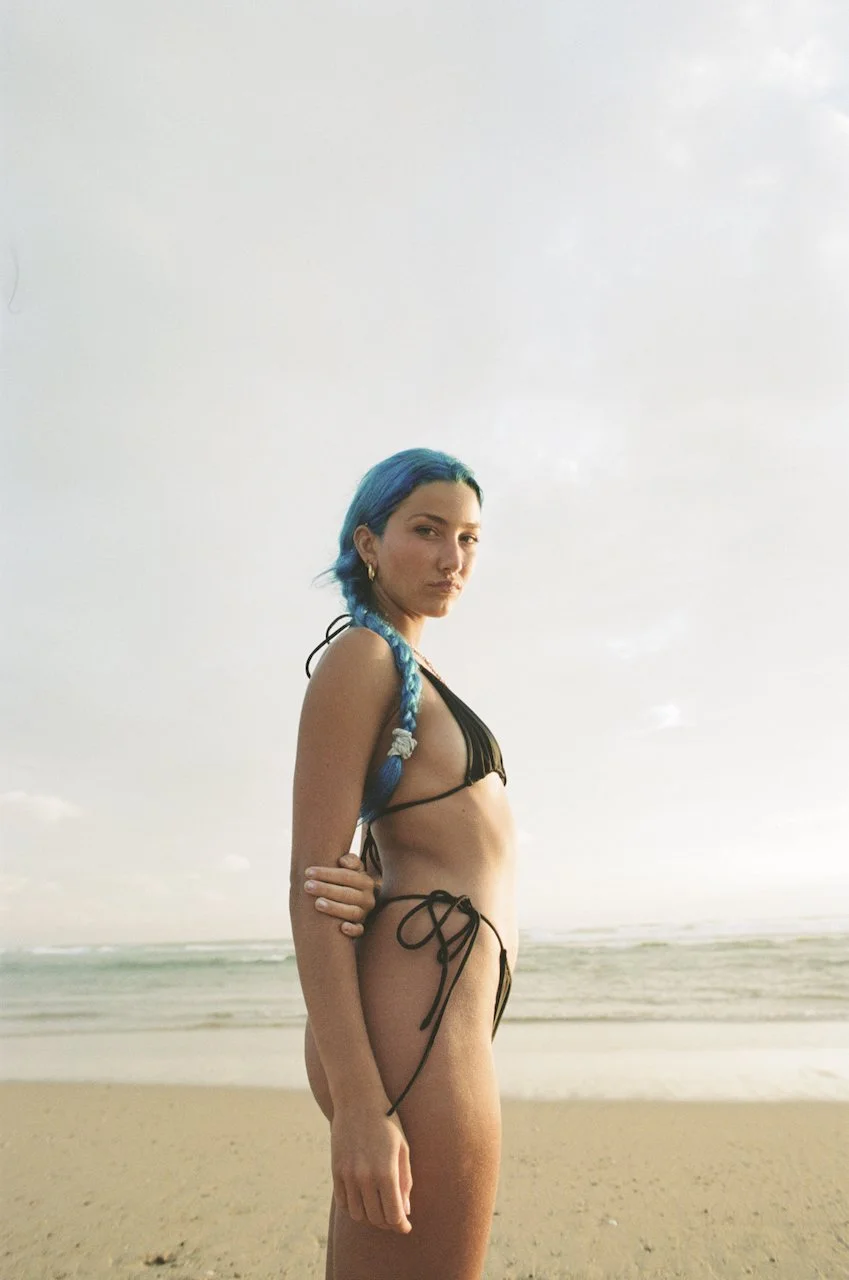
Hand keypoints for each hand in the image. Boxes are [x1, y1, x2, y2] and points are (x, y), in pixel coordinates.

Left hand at [303, 852, 379, 936]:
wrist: (356, 902)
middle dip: (326, 889)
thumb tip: (342, 861)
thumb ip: (351, 861)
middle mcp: (368, 898)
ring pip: (351, 912)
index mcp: (366, 882)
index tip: (308, 872)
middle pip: (347, 893)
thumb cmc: (348, 883)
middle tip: (307, 886)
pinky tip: (342, 927)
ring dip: (334, 908)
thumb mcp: (354, 870)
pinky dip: (352, 930)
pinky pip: (359, 931)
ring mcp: (364, 914)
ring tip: (317, 903)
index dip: (327, 873)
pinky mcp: (360, 928)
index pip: (347, 875)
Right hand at [331, 1103, 412, 1232]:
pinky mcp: (336, 1171)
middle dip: (388, 1223)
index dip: (401, 1225)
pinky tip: (363, 1201)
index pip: (393, 1215)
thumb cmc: (387, 1123)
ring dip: (370, 1217)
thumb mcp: (403, 1148)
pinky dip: (353, 1207)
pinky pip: (343, 1202)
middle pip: (376, 1218)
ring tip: (379, 1210)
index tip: (406, 1227)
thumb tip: (405, 1210)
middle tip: (394, 1219)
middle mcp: (365, 1177)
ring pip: (358, 1214)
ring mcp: (348, 1175)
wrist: (358, 1101)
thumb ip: (405, 1181)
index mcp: (386, 1172)